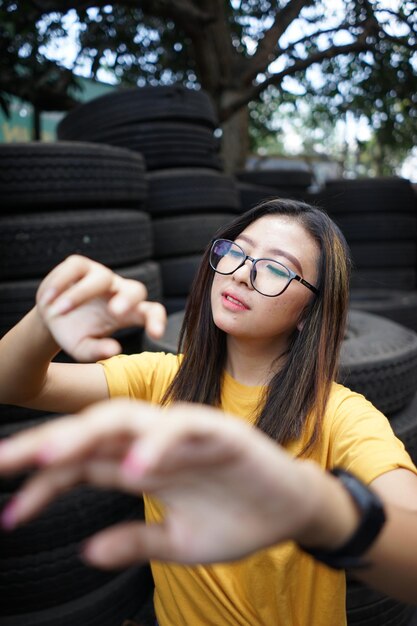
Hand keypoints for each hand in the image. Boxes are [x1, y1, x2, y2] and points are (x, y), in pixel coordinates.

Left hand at [0, 399, 320, 568]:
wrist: (291, 511)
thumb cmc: (237, 520)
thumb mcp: (178, 542)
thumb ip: (135, 542)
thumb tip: (88, 552)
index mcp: (141, 466)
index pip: (82, 464)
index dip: (44, 483)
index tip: (11, 514)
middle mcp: (156, 443)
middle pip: (92, 431)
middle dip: (47, 443)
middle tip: (4, 462)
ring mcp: (185, 434)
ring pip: (128, 418)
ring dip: (87, 432)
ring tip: (48, 456)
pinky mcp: (220, 432)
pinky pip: (183, 429)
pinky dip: (158, 445)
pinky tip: (134, 468)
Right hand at [36, 255, 165, 360]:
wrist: (52, 317)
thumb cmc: (75, 333)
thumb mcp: (83, 348)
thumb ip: (98, 351)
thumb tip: (114, 350)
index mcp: (129, 313)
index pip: (151, 312)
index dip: (157, 320)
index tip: (156, 334)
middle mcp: (120, 291)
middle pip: (136, 289)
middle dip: (128, 299)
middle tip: (116, 312)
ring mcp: (101, 275)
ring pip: (101, 277)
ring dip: (80, 293)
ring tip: (59, 310)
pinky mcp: (80, 265)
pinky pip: (75, 267)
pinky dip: (61, 283)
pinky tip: (48, 299)